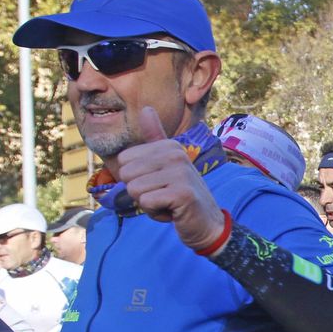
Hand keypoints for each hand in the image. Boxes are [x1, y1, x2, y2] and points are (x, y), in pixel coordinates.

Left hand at [114, 107, 226, 250]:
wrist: (207, 223)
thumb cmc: (181, 195)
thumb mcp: (168, 163)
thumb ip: (156, 137)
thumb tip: (146, 108)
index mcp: (170, 146)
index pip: (124, 161)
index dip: (136, 178)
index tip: (158, 184)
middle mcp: (176, 155)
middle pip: (127, 175)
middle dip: (140, 192)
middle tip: (163, 195)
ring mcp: (180, 173)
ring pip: (134, 190)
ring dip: (148, 204)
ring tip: (168, 203)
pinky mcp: (182, 193)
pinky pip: (146, 203)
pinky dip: (155, 214)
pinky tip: (173, 212)